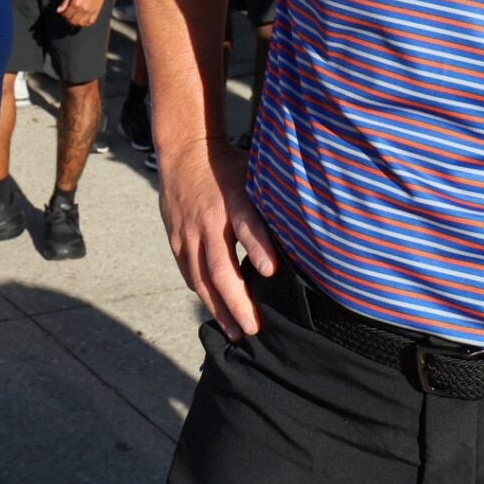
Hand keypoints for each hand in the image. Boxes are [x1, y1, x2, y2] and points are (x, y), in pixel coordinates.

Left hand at [55, 0, 107, 27]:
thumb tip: (59, 11)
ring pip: (81, 23)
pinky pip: (90, 22)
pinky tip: (83, 19)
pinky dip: (86, 23)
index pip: (66, 15)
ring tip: (76, 18)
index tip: (63, 13)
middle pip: (73, 21)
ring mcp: (90, 11)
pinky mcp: (96, 11)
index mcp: (75, 4)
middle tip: (68, 16)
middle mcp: (83, 9)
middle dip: (69, 20)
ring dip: (77, 22)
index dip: (63, 15)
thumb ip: (65, 2)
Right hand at [159, 133, 278, 340]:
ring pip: (202, 280)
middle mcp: (208, 221)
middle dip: (238, 302)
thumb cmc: (229, 166)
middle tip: (255, 328)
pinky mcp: (176, 240)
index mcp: (234, 201)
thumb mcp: (255, 173)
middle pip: (221, 269)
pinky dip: (203, 294)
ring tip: (236, 332)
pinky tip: (216, 310)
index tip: (272, 271)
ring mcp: (188, 233)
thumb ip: (273, 203)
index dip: (258, 248)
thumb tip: (307, 229)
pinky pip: (189, 273)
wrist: (184, 150)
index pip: (247, 226)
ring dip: (219, 309)